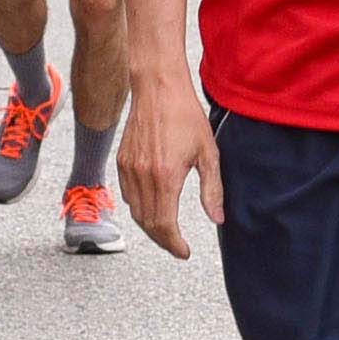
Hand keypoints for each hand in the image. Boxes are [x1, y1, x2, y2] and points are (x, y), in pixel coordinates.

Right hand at [118, 75, 220, 258]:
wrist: (157, 87)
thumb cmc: (186, 115)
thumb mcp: (208, 152)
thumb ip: (212, 189)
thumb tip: (217, 218)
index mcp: (165, 176)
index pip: (165, 225)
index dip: (174, 244)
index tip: (184, 252)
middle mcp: (143, 176)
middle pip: (148, 223)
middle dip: (164, 240)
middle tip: (178, 246)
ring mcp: (129, 169)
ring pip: (135, 212)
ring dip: (150, 227)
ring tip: (167, 231)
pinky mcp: (121, 161)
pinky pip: (127, 196)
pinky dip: (139, 208)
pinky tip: (152, 208)